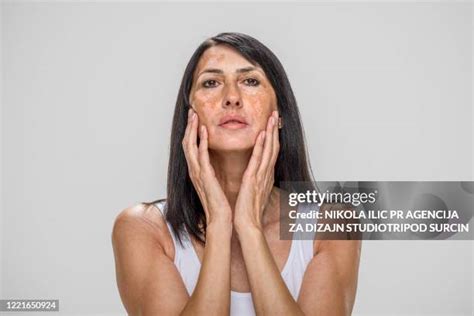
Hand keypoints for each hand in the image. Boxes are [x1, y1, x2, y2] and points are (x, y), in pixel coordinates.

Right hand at [182, 108, 232, 225]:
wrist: (221, 219)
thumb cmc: (219, 203)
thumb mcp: (214, 183)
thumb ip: (211, 172)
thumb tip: (213, 164)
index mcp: (197, 172)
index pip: (191, 147)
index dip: (191, 132)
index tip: (194, 119)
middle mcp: (194, 171)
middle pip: (187, 143)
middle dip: (188, 127)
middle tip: (191, 112)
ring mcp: (198, 174)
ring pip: (190, 146)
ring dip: (192, 129)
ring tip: (194, 116)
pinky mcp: (205, 177)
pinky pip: (200, 156)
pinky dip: (200, 141)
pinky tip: (203, 130)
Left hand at [234, 110, 279, 231]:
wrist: (247, 225)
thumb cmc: (249, 212)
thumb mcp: (254, 193)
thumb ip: (256, 183)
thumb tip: (255, 177)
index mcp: (265, 177)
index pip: (271, 153)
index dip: (273, 138)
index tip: (273, 125)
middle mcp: (266, 174)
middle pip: (273, 148)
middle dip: (275, 130)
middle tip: (275, 115)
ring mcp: (262, 176)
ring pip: (269, 150)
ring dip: (271, 133)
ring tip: (272, 118)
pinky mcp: (253, 179)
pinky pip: (258, 159)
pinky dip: (261, 146)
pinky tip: (262, 134)